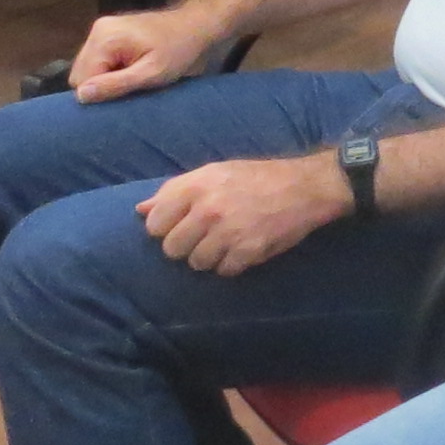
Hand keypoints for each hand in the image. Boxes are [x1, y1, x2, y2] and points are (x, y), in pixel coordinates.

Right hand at [63, 3, 225, 102]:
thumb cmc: (178, 52)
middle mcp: (97, 30)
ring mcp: (101, 30)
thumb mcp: (151, 74)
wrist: (194, 27)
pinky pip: (97, 61)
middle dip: (100, 87)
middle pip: (80, 73)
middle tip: (129, 90)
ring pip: (87, 69)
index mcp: (105, 38)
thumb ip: (116, 84)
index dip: (100, 94)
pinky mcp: (108, 33)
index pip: (81, 79)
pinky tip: (129, 72)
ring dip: (105, 80)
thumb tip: (81, 96)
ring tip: (131, 81)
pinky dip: (109, 71)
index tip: (123, 98)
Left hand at [134, 154, 347, 276]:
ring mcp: (228, 232)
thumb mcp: (213, 172)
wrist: (304, 187)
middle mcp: (208, 209)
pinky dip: (231, 265)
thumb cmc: (254, 177)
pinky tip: (241, 249)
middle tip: (202, 237)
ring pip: (196, 263)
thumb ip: (174, 190)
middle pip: (172, 248)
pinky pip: (224, 271)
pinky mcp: (248, 251)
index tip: (178, 227)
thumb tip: (140, 209)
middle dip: (185, 247)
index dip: (164, 229)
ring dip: (209, 257)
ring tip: (224, 243)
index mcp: (196, 185)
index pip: (154, 224)